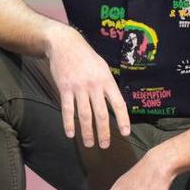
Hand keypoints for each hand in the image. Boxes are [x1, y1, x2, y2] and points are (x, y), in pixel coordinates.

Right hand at [44, 24, 130, 148]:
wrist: (65, 44)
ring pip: (84, 115)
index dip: (122, 120)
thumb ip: (108, 85)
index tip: (125, 133)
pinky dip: (68, 123)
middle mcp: (94, 85)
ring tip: (89, 144)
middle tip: (105, 146)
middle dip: (103, 132)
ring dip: (87, 132)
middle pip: (101, 114)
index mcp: (107, 80)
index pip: (118, 104)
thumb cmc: (86, 56)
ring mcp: (78, 88)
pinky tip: (70, 134)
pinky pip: (67, 109)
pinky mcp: (64, 89)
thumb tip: (116, 103)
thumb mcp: (103, 67)